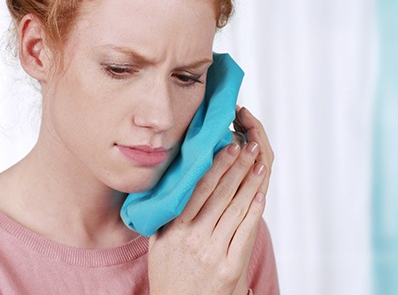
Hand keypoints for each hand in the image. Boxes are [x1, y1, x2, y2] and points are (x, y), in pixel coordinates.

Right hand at [148, 108, 273, 294]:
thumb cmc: (169, 274)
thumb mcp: (158, 243)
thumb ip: (168, 215)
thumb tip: (179, 184)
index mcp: (174, 228)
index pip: (199, 188)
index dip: (216, 165)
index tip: (228, 146)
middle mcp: (193, 238)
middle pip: (220, 194)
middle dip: (237, 166)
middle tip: (249, 146)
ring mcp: (213, 253)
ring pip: (235, 209)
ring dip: (250, 184)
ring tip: (259, 164)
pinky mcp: (230, 268)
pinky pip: (245, 233)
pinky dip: (254, 212)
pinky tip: (260, 195)